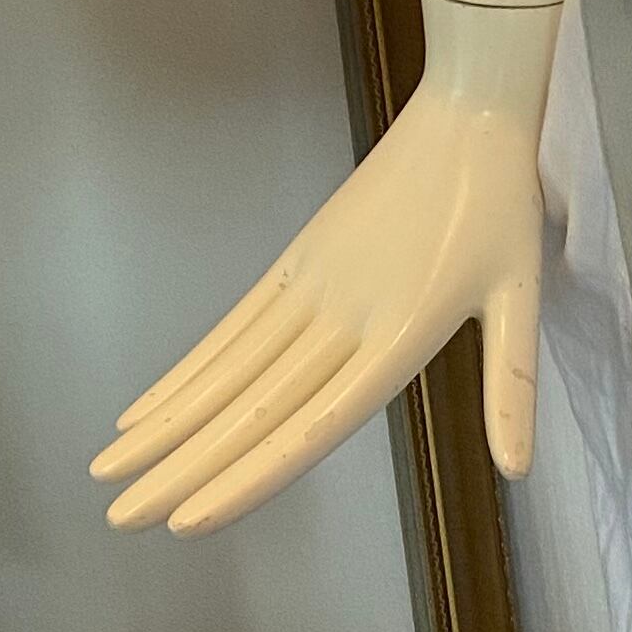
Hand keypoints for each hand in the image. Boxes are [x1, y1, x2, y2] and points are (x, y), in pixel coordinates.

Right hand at [91, 0, 555, 533]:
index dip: (249, 475)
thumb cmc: (499, 207)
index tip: (190, 519)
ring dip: (165, 423)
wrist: (465, 111)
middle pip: (251, 407)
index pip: (313, 426)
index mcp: (400, 336)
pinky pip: (231, 326)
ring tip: (108, 470)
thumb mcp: (522, 295)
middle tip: (118, 518)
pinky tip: (147, 405)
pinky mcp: (295, 259)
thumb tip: (517, 470)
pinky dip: (186, 370)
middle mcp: (343, 317)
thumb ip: (509, 385)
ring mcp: (310, 285)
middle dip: (181, 468)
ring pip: (226, 368)